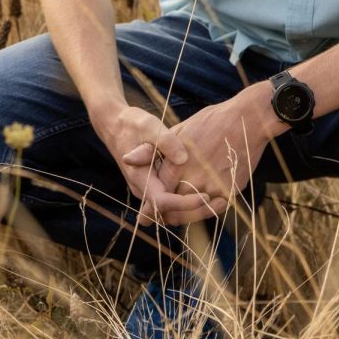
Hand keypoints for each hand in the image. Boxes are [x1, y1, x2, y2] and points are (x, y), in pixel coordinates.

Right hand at [97, 104, 223, 227]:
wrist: (116, 126)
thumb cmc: (134, 124)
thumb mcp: (149, 127)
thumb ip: (165, 142)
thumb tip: (183, 158)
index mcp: (141, 179)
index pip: (163, 202)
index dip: (184, 202)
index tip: (206, 195)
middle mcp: (145, 190)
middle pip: (170, 214)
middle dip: (195, 212)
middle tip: (221, 203)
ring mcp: (151, 190)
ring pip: (173, 212)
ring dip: (196, 210)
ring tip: (222, 201)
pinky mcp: (157, 186)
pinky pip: (174, 203)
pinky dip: (191, 202)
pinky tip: (212, 193)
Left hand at [122, 88, 272, 225]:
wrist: (248, 120)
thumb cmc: (212, 121)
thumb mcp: (179, 130)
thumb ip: (152, 149)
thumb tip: (127, 159)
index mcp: (177, 164)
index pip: (158, 193)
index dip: (152, 204)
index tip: (147, 212)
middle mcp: (193, 178)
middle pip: (173, 207)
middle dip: (165, 214)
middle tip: (160, 218)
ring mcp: (212, 186)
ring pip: (193, 212)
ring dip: (184, 216)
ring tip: (177, 217)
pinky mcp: (230, 191)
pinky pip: (214, 210)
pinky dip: (205, 211)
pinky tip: (200, 208)